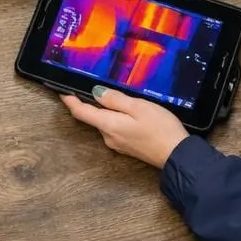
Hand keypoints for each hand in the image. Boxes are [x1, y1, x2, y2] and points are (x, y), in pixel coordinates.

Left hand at [62, 86, 189, 167]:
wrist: (177, 155)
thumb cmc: (160, 128)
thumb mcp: (138, 107)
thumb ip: (115, 100)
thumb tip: (95, 93)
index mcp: (108, 125)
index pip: (81, 112)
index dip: (70, 101)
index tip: (62, 90)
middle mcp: (108, 137)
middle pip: (92, 117)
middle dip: (89, 103)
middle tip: (90, 86)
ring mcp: (117, 144)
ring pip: (104, 123)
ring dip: (105, 111)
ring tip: (114, 96)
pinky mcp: (127, 147)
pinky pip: (115, 129)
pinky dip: (115, 118)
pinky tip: (127, 112)